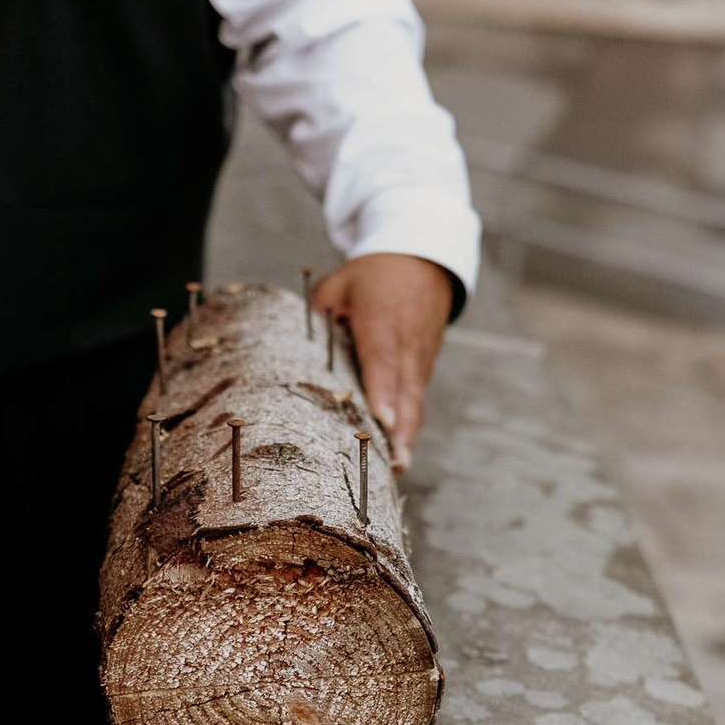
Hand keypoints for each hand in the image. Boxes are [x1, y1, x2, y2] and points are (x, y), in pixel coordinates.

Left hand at [310, 253, 452, 468]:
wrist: (425, 259)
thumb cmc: (374, 273)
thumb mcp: (339, 283)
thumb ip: (319, 315)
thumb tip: (299, 347)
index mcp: (382, 320)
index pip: (383, 361)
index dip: (383, 393)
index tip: (382, 422)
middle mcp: (407, 342)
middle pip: (405, 390)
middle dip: (401, 428)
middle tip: (394, 463)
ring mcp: (420, 355)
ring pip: (415, 398)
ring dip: (409, 432)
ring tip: (399, 465)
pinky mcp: (426, 363)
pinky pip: (418, 396)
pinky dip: (411, 422)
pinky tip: (401, 448)